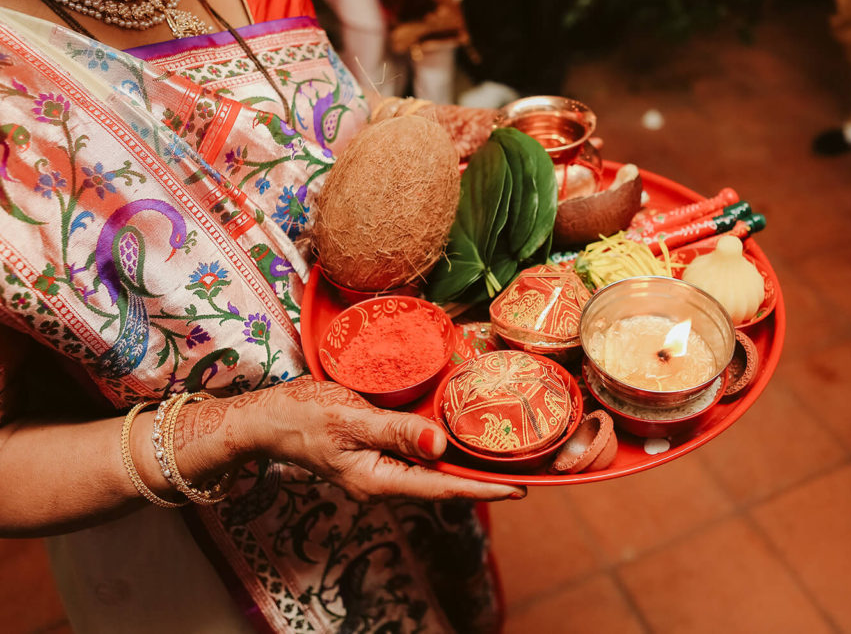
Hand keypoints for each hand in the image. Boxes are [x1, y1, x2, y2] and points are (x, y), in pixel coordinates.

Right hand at [237, 378, 526, 502]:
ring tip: (504, 458)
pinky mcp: (376, 452)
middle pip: (442, 484)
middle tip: (526, 471)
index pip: (442, 489)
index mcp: (379, 479)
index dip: (483, 489)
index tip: (518, 488)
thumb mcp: (350, 419)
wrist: (268, 419)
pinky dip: (442, 449)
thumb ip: (396, 431)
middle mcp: (384, 479)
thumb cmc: (303, 417)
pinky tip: (460, 438)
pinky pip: (417, 456)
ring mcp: (380, 469)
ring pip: (432, 470)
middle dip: (482, 480)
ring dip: (465, 465)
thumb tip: (441, 444)